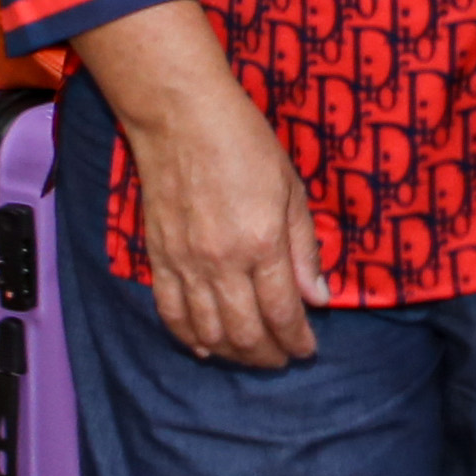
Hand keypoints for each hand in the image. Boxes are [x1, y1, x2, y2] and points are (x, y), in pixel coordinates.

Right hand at [113, 71, 325, 367]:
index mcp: (262, 243)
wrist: (179, 116)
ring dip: (233, 354)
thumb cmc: (243, 142)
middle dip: (269, 355)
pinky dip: (188, 337)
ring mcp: (185, 263)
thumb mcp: (290, 188)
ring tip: (252, 356)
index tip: (307, 349)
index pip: (282, 312)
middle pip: (246, 332)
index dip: (297, 339)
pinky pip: (171, 312)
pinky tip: (205, 347)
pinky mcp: (158, 258)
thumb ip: (304, 248)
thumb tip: (317, 298)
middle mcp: (222, 262)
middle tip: (283, 359)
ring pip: (209, 331)